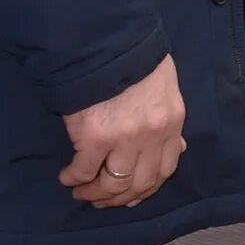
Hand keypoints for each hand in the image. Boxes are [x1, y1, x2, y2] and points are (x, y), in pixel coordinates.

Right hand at [60, 55, 187, 208]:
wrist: (106, 44)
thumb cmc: (136, 62)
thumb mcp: (166, 89)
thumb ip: (169, 120)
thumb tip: (177, 148)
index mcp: (172, 122)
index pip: (165, 169)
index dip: (146, 189)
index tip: (130, 196)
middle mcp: (152, 135)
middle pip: (139, 183)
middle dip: (119, 198)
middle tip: (102, 200)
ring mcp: (124, 138)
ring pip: (113, 184)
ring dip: (95, 194)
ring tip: (82, 192)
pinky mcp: (94, 137)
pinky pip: (83, 171)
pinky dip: (74, 179)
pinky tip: (67, 178)